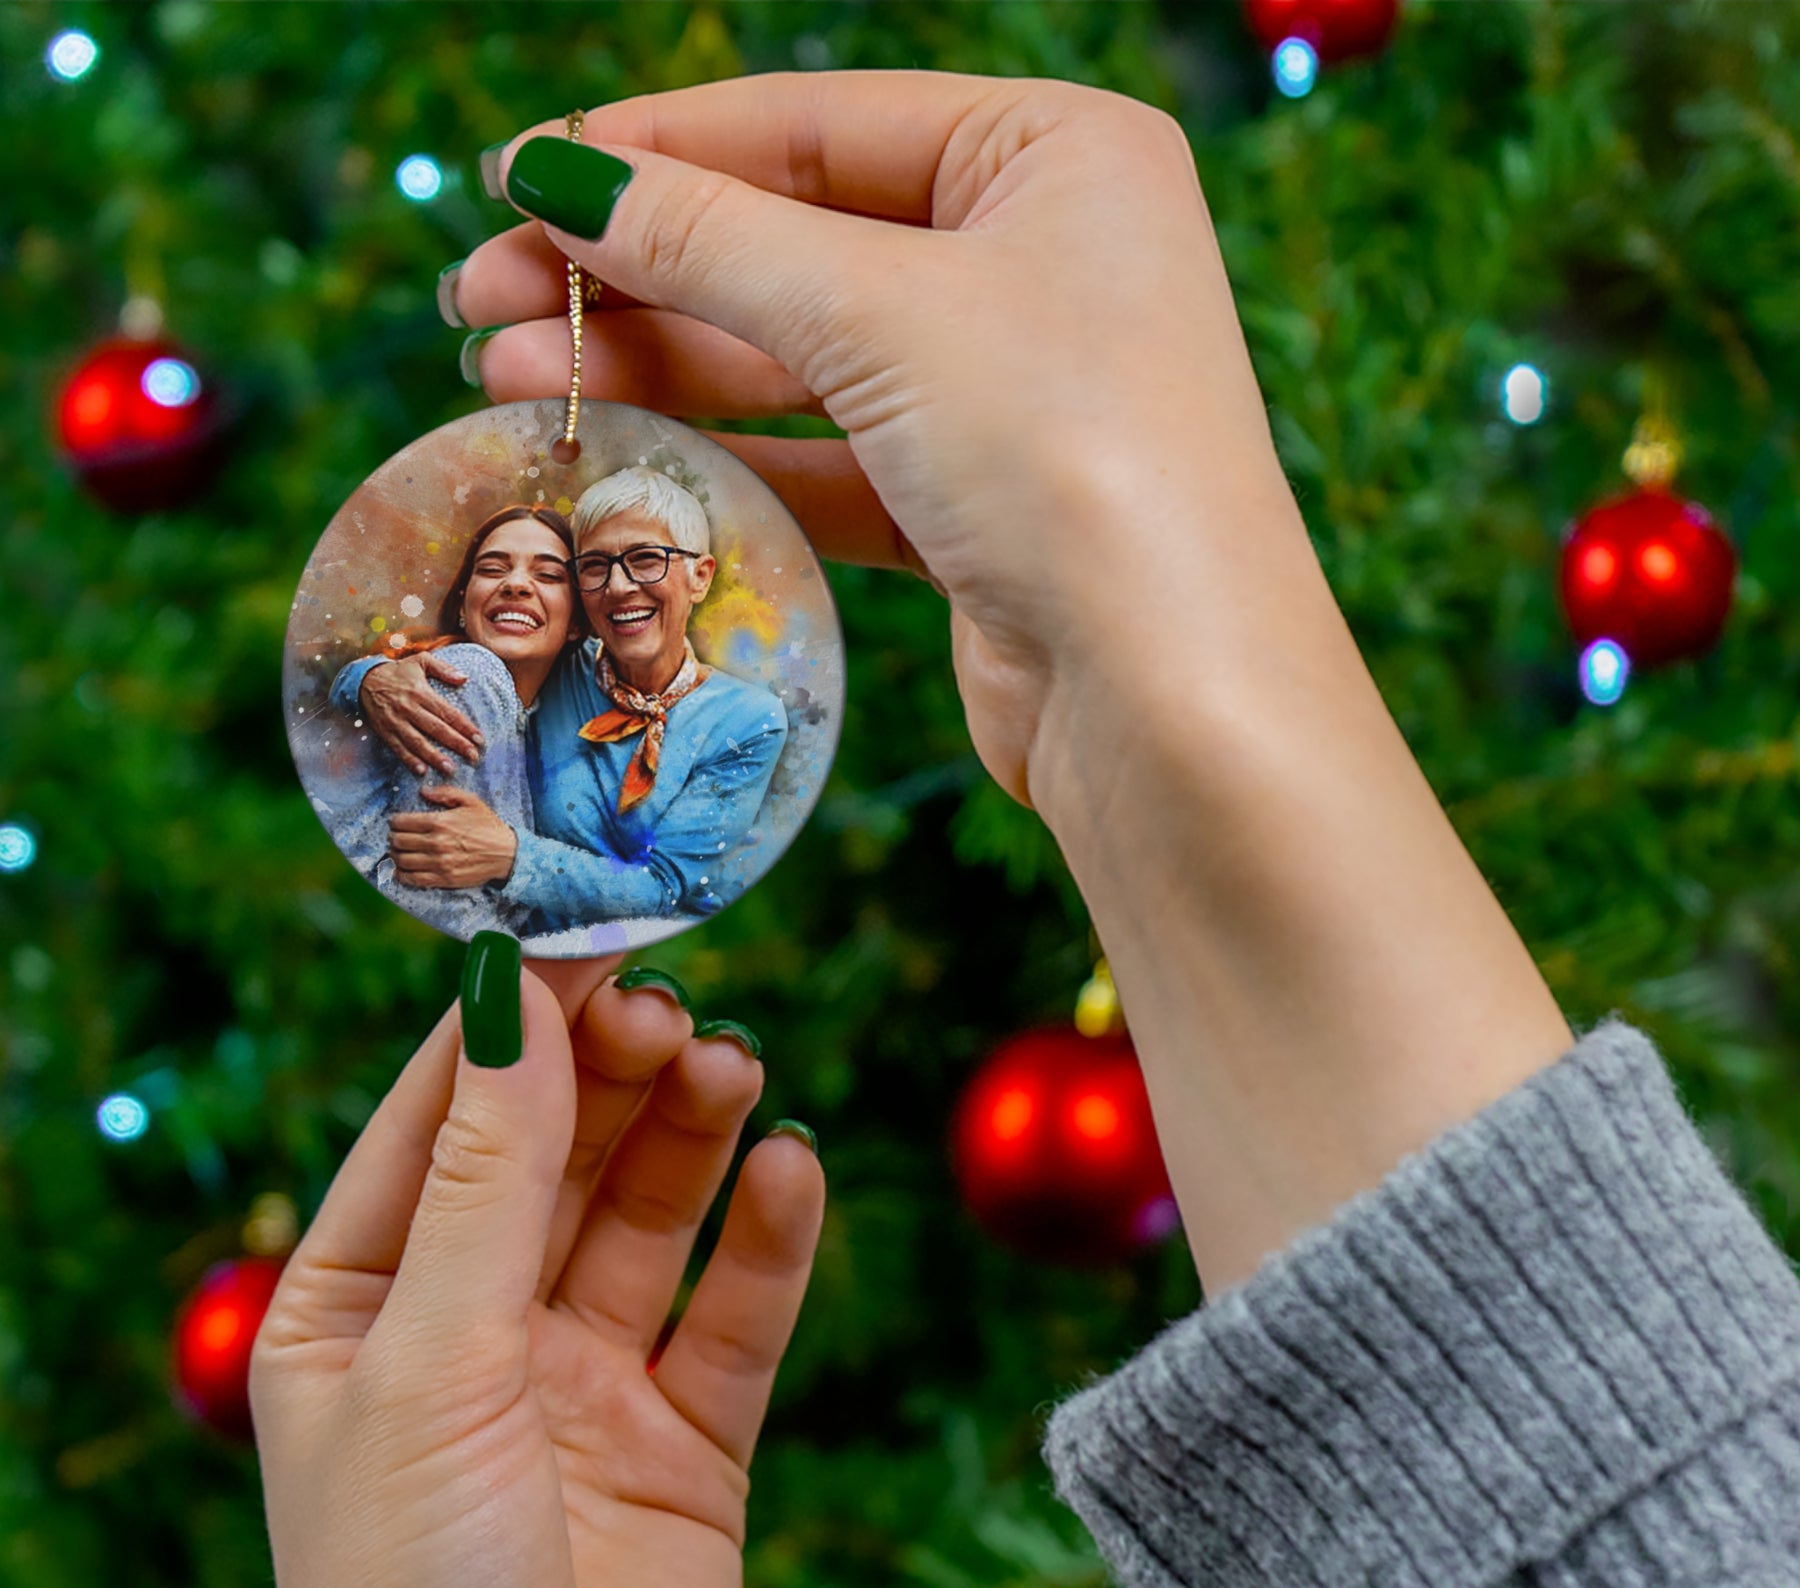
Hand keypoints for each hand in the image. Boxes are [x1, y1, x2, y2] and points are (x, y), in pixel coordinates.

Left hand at [252, 964, 825, 1587]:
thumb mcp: (431, 1364)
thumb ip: (487, 1179)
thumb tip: (512, 996)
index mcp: (361, 1311)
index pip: (439, 1124)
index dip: (511, 1026)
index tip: (584, 930)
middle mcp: (473, 1336)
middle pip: (557, 1156)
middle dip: (611, 1075)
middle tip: (673, 1005)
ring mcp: (584, 1387)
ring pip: (649, 1218)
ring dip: (692, 1136)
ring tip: (734, 1068)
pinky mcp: (688, 1445)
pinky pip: (735, 1315)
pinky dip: (768, 1239)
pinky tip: (791, 1170)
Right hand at [361, 656, 484, 777]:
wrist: (363, 679)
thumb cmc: (399, 672)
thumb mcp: (420, 661)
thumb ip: (443, 669)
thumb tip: (464, 678)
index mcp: (421, 692)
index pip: (447, 712)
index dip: (465, 726)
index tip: (480, 739)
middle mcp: (409, 708)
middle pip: (436, 728)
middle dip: (456, 743)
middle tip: (473, 756)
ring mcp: (396, 721)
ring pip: (417, 741)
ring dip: (434, 756)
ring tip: (450, 768)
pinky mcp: (384, 731)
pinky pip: (398, 747)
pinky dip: (409, 760)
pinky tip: (421, 771)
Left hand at [389, 787, 516, 886]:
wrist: (507, 854)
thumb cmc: (488, 826)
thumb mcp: (471, 801)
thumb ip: (446, 792)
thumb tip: (423, 791)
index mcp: (440, 822)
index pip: (401, 822)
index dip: (394, 821)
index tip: (396, 822)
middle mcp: (436, 843)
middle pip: (398, 841)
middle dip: (393, 838)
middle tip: (396, 837)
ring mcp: (439, 863)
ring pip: (402, 861)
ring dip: (395, 856)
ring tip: (399, 853)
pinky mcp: (443, 879)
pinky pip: (413, 879)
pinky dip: (402, 875)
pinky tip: (402, 870)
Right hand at [457, 76, 1574, 1299]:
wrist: (1169, 696)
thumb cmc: (1067, 454)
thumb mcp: (879, 313)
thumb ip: (710, 240)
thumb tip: (556, 175)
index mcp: (1054, 155)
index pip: (816, 123)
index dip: (656, 151)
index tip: (518, 181)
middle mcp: (1038, 260)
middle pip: (795, 242)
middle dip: (635, 271)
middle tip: (481, 298)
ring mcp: (1007, 391)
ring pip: (799, 358)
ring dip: (658, 364)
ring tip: (510, 372)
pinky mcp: (975, 507)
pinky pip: (828, 455)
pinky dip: (729, 454)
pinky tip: (617, 450)